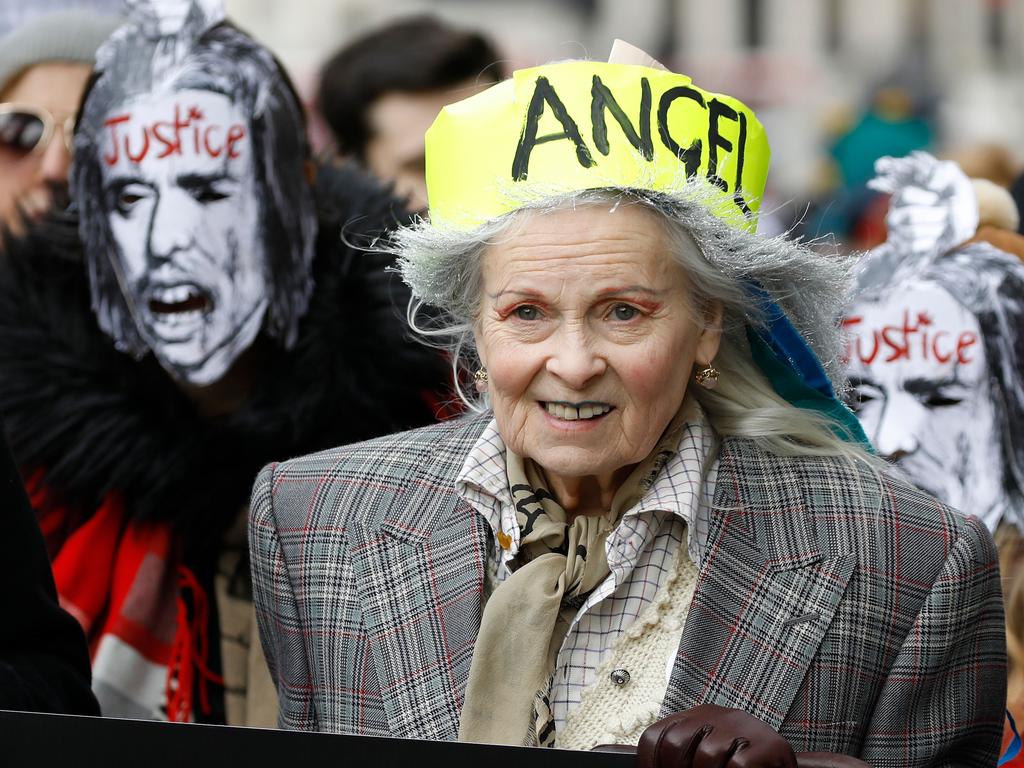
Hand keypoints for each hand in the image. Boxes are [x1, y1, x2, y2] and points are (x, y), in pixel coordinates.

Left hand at [635, 705, 869, 767]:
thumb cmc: (744, 765)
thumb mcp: (708, 757)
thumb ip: (683, 758)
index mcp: (697, 717)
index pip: (657, 735)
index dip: (650, 763)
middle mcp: (718, 715)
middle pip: (677, 744)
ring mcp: (744, 727)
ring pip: (708, 757)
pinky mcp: (768, 745)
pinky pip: (738, 766)